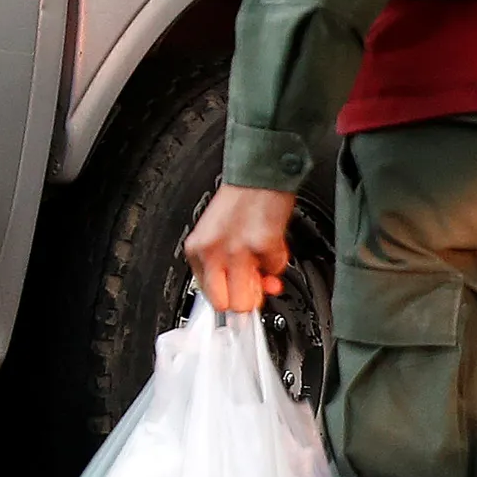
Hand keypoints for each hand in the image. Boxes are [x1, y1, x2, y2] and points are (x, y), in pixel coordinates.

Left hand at [184, 183, 294, 313]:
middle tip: (256, 282)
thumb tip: (245, 293)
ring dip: (263, 282)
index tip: (239, 296)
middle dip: (246, 298)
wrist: (261, 172)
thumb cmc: (242, 199)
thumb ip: (225, 266)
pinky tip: (272, 241)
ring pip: (250, 297)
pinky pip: (275, 270)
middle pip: (228, 304)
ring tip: (262, 258)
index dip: (229, 298)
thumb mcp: (219, 235)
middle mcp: (213, 252)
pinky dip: (278, 259)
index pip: (208, 296)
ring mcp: (237, 251)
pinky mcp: (263, 246)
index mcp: (197, 249)